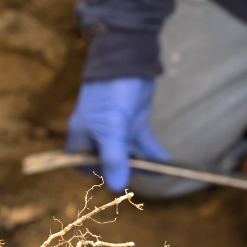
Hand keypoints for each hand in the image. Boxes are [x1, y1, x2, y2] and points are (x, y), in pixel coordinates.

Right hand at [65, 77, 169, 192]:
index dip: (98, 172)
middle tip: (142, 171)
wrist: (128, 59)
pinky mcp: (133, 122)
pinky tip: (165, 162)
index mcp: (82, 137)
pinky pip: (143, 143)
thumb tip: (116, 187)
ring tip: (158, 171)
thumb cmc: (111, 93)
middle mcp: (97, 135)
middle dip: (125, 170)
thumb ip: (114, 157)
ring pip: (128, 154)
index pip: (84, 164)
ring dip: (142, 164)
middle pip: (109, 162)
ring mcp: (117, 129)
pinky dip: (153, 153)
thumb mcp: (111, 128)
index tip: (116, 175)